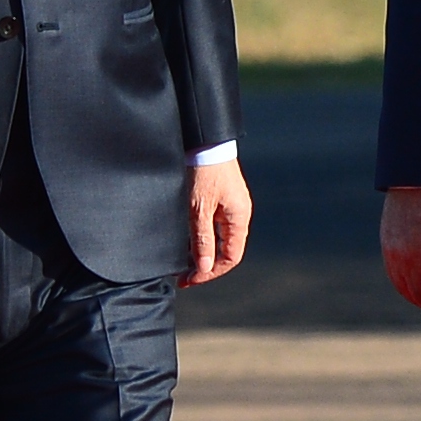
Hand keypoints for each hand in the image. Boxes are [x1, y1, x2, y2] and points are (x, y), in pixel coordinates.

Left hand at [183, 156, 253, 286]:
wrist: (204, 140)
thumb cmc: (203, 170)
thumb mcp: (199, 208)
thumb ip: (202, 239)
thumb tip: (203, 267)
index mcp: (239, 219)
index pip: (230, 258)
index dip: (210, 272)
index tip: (190, 279)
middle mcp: (238, 214)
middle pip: (225, 250)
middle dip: (204, 265)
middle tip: (183, 275)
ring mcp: (230, 206)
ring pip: (218, 238)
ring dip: (202, 251)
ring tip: (181, 260)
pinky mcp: (221, 198)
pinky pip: (214, 225)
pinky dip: (201, 236)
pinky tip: (187, 240)